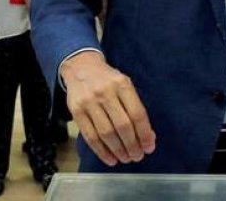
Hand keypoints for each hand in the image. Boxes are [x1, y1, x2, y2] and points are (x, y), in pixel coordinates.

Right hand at [61, 51, 156, 165]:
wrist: (80, 67)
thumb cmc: (108, 80)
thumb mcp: (124, 85)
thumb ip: (135, 107)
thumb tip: (147, 136)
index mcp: (122, 84)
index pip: (137, 113)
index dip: (144, 133)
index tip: (149, 147)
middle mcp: (105, 92)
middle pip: (122, 125)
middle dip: (132, 145)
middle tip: (138, 156)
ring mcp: (89, 102)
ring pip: (106, 133)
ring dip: (118, 150)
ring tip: (126, 158)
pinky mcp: (76, 112)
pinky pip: (90, 136)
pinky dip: (102, 151)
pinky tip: (111, 158)